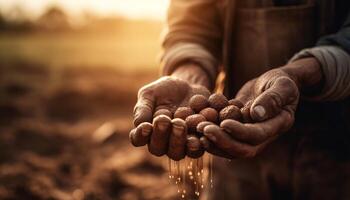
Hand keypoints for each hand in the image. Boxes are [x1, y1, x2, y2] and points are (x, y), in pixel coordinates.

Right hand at [129, 64, 210, 159]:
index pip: (138, 139)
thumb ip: (143, 108)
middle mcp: (162, 143)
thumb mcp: (149, 94)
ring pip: (178, 153)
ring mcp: (181, 145)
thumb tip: (139, 124)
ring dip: (179, 140)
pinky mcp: (199, 141)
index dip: (140, 135)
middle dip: (162, 135)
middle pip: (159, 149)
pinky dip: (200, 136)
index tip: (145, 126)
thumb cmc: (163, 90)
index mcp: (146, 132)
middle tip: (166, 120)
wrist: (188, 85)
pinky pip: (201, 146)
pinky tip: (200, 125)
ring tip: (181, 123)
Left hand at [199, 57, 321, 158]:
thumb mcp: (282, 85)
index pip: (257, 135)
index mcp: (277, 126)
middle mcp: (263, 136)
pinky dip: (210, 134)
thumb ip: (273, 98)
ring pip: (230, 148)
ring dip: (213, 141)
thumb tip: (255, 114)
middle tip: (203, 129)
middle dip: (222, 141)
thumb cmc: (280, 81)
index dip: (240, 131)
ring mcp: (249, 136)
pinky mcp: (237, 130)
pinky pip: (224, 137)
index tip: (224, 123)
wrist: (272, 83)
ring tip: (197, 129)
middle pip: (242, 149)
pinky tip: (196, 125)